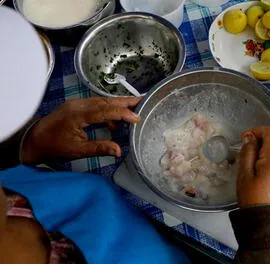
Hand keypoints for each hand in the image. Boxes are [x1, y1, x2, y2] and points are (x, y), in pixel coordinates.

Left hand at [21, 97, 140, 163]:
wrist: (33, 140)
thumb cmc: (54, 147)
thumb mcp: (77, 151)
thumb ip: (99, 148)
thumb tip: (119, 151)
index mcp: (78, 115)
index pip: (105, 110)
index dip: (123, 113)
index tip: (137, 118)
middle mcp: (79, 105)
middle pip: (106, 101)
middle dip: (126, 102)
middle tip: (144, 101)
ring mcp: (78, 103)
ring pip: (103, 101)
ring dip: (119, 105)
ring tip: (136, 108)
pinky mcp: (78, 106)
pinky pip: (97, 105)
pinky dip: (110, 110)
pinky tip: (116, 121)